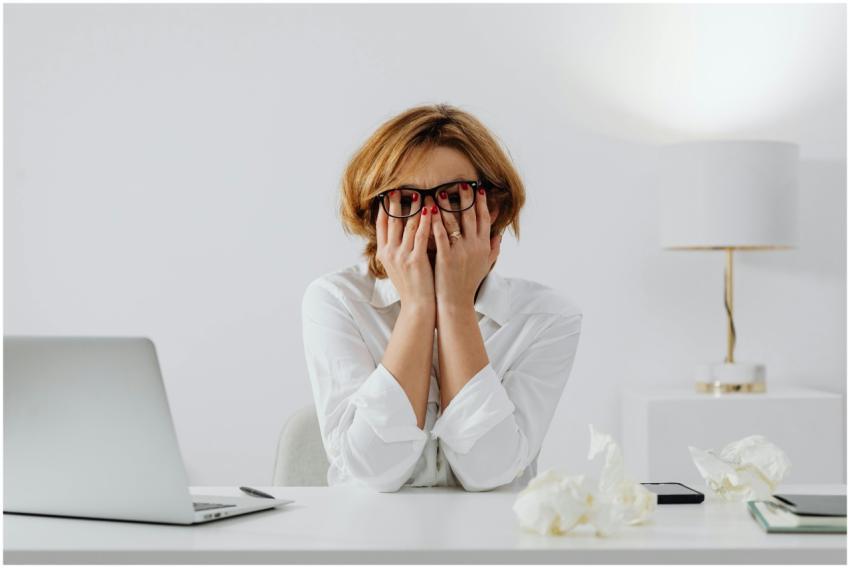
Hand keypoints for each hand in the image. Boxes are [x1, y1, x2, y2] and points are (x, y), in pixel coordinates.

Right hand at [375, 191, 436, 310]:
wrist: (417, 306)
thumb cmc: (411, 286)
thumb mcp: (396, 267)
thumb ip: (396, 249)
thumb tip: (399, 231)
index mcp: (383, 253)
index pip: (381, 224)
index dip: (384, 207)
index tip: (387, 193)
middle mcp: (389, 252)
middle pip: (392, 220)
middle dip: (396, 202)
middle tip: (400, 187)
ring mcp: (402, 256)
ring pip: (407, 225)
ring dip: (414, 207)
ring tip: (419, 193)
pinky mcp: (416, 260)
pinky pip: (421, 235)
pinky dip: (425, 220)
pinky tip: (430, 209)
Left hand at [430, 184, 501, 307]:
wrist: (456, 303)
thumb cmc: (468, 284)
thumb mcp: (486, 265)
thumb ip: (493, 248)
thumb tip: (499, 234)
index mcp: (484, 245)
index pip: (484, 218)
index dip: (481, 202)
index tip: (478, 188)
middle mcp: (475, 246)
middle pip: (471, 216)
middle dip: (466, 198)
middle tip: (461, 183)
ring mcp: (461, 251)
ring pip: (455, 222)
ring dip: (447, 205)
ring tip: (440, 191)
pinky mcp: (446, 257)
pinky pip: (441, 235)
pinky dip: (435, 221)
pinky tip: (430, 210)